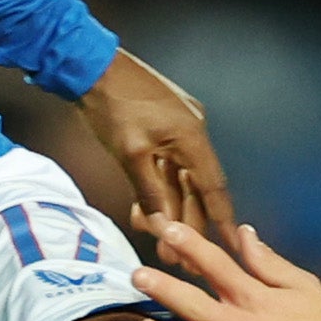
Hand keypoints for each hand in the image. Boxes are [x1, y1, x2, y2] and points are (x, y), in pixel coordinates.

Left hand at [78, 51, 235, 240]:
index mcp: (192, 137)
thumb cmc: (111, 104)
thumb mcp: (130, 155)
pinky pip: (167, 164)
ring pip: (179, 178)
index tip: (231, 245)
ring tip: (157, 237)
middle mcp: (192, 132)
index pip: (214, 187)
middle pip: (196, 187)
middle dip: (186, 221)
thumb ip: (150, 193)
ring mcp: (178, 127)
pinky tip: (145, 208)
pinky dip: (158, 187)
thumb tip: (163, 226)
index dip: (222, 219)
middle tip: (176, 254)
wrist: (90, 66)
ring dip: (169, 207)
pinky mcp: (162, 126)